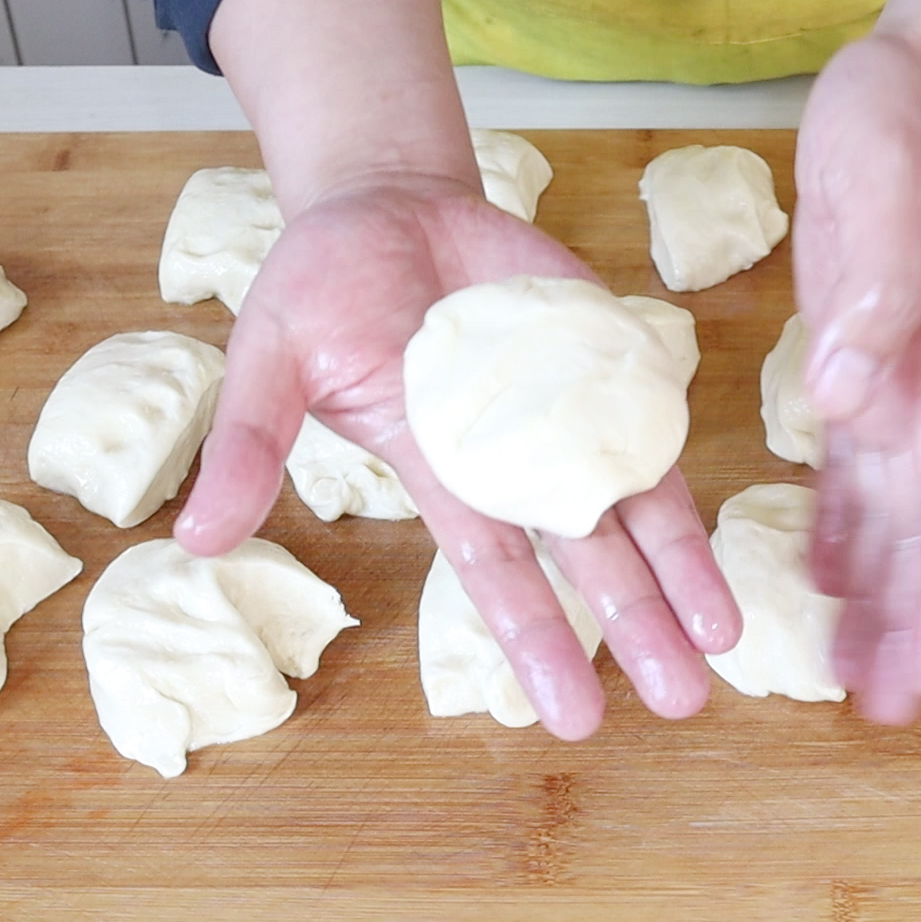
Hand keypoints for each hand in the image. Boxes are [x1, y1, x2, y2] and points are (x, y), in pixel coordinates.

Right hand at [174, 174, 740, 739]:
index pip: (495, 566)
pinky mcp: (602, 360)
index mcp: (441, 468)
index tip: (571, 718)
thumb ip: (248, 444)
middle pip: (585, 554)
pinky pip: (654, 423)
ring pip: (636, 503)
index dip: (536, 638)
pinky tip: (725, 535)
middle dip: (633, 628)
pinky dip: (686, 474)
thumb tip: (195, 543)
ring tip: (722, 643)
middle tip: (682, 702)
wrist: (389, 203)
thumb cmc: (321, 287)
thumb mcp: (269, 356)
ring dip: (681, 573)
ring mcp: (566, 410)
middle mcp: (514, 458)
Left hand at [792, 33, 920, 723]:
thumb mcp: (876, 199)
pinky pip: (852, 468)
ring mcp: (894, 382)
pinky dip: (839, 525)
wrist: (913, 84)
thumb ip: (868, 301)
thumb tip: (843, 402)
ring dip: (875, 592)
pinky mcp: (859, 360)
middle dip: (910, 625)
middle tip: (889, 710)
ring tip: (850, 667)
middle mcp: (919, 395)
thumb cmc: (901, 132)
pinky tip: (817, 568)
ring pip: (889, 514)